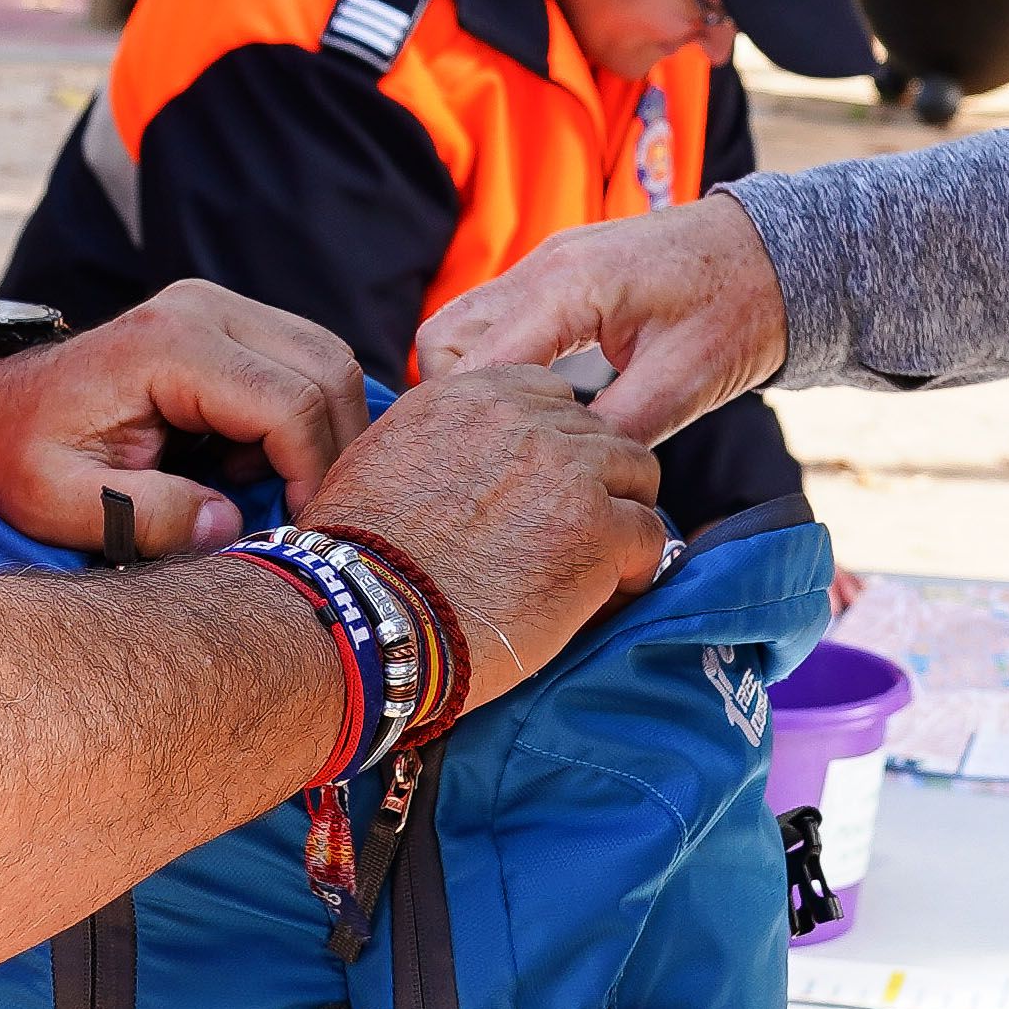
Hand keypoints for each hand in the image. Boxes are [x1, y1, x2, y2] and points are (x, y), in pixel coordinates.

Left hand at [0, 281, 368, 552]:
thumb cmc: (17, 456)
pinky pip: (300, 359)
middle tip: (306, 518)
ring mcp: (215, 304)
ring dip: (320, 431)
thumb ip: (146, 518)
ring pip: (326, 358)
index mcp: (168, 346)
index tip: (300, 531)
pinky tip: (250, 463)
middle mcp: (203, 307)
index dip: (312, 474)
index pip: (289, 404)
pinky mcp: (222, 319)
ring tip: (272, 491)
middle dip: (332, 452)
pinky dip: (301, 415)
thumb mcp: (63, 503)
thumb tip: (232, 526)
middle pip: (327, 370)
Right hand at [300, 364, 670, 702]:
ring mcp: (567, 471)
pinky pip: (651, 537)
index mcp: (468, 394)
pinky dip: (636, 570)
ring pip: (638, 476)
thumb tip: (451, 464)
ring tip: (595, 565)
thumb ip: (433, 441)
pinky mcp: (596, 529)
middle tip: (571, 536)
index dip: (556, 443)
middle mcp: (523, 419)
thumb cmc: (358, 558)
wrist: (366, 614)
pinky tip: (602, 598)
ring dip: (622, 518)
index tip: (543, 488)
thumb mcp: (378, 462)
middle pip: (600, 432)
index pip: (550, 394)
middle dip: (595, 482)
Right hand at [413, 192, 785, 445]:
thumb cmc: (738, 307)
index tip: (481, 480)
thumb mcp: (684, 381)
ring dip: (476, 384)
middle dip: (458, 403)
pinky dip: (501, 366)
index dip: (472, 428)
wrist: (776, 253)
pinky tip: (539, 409)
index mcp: (567, 286)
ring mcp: (546, 267)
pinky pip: (498, 323)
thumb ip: (618, 431)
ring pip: (463, 329)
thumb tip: (568, 490)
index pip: (476, 364)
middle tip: (499, 457)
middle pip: (445, 340)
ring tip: (519, 438)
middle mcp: (542, 267)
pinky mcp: (558, 278)